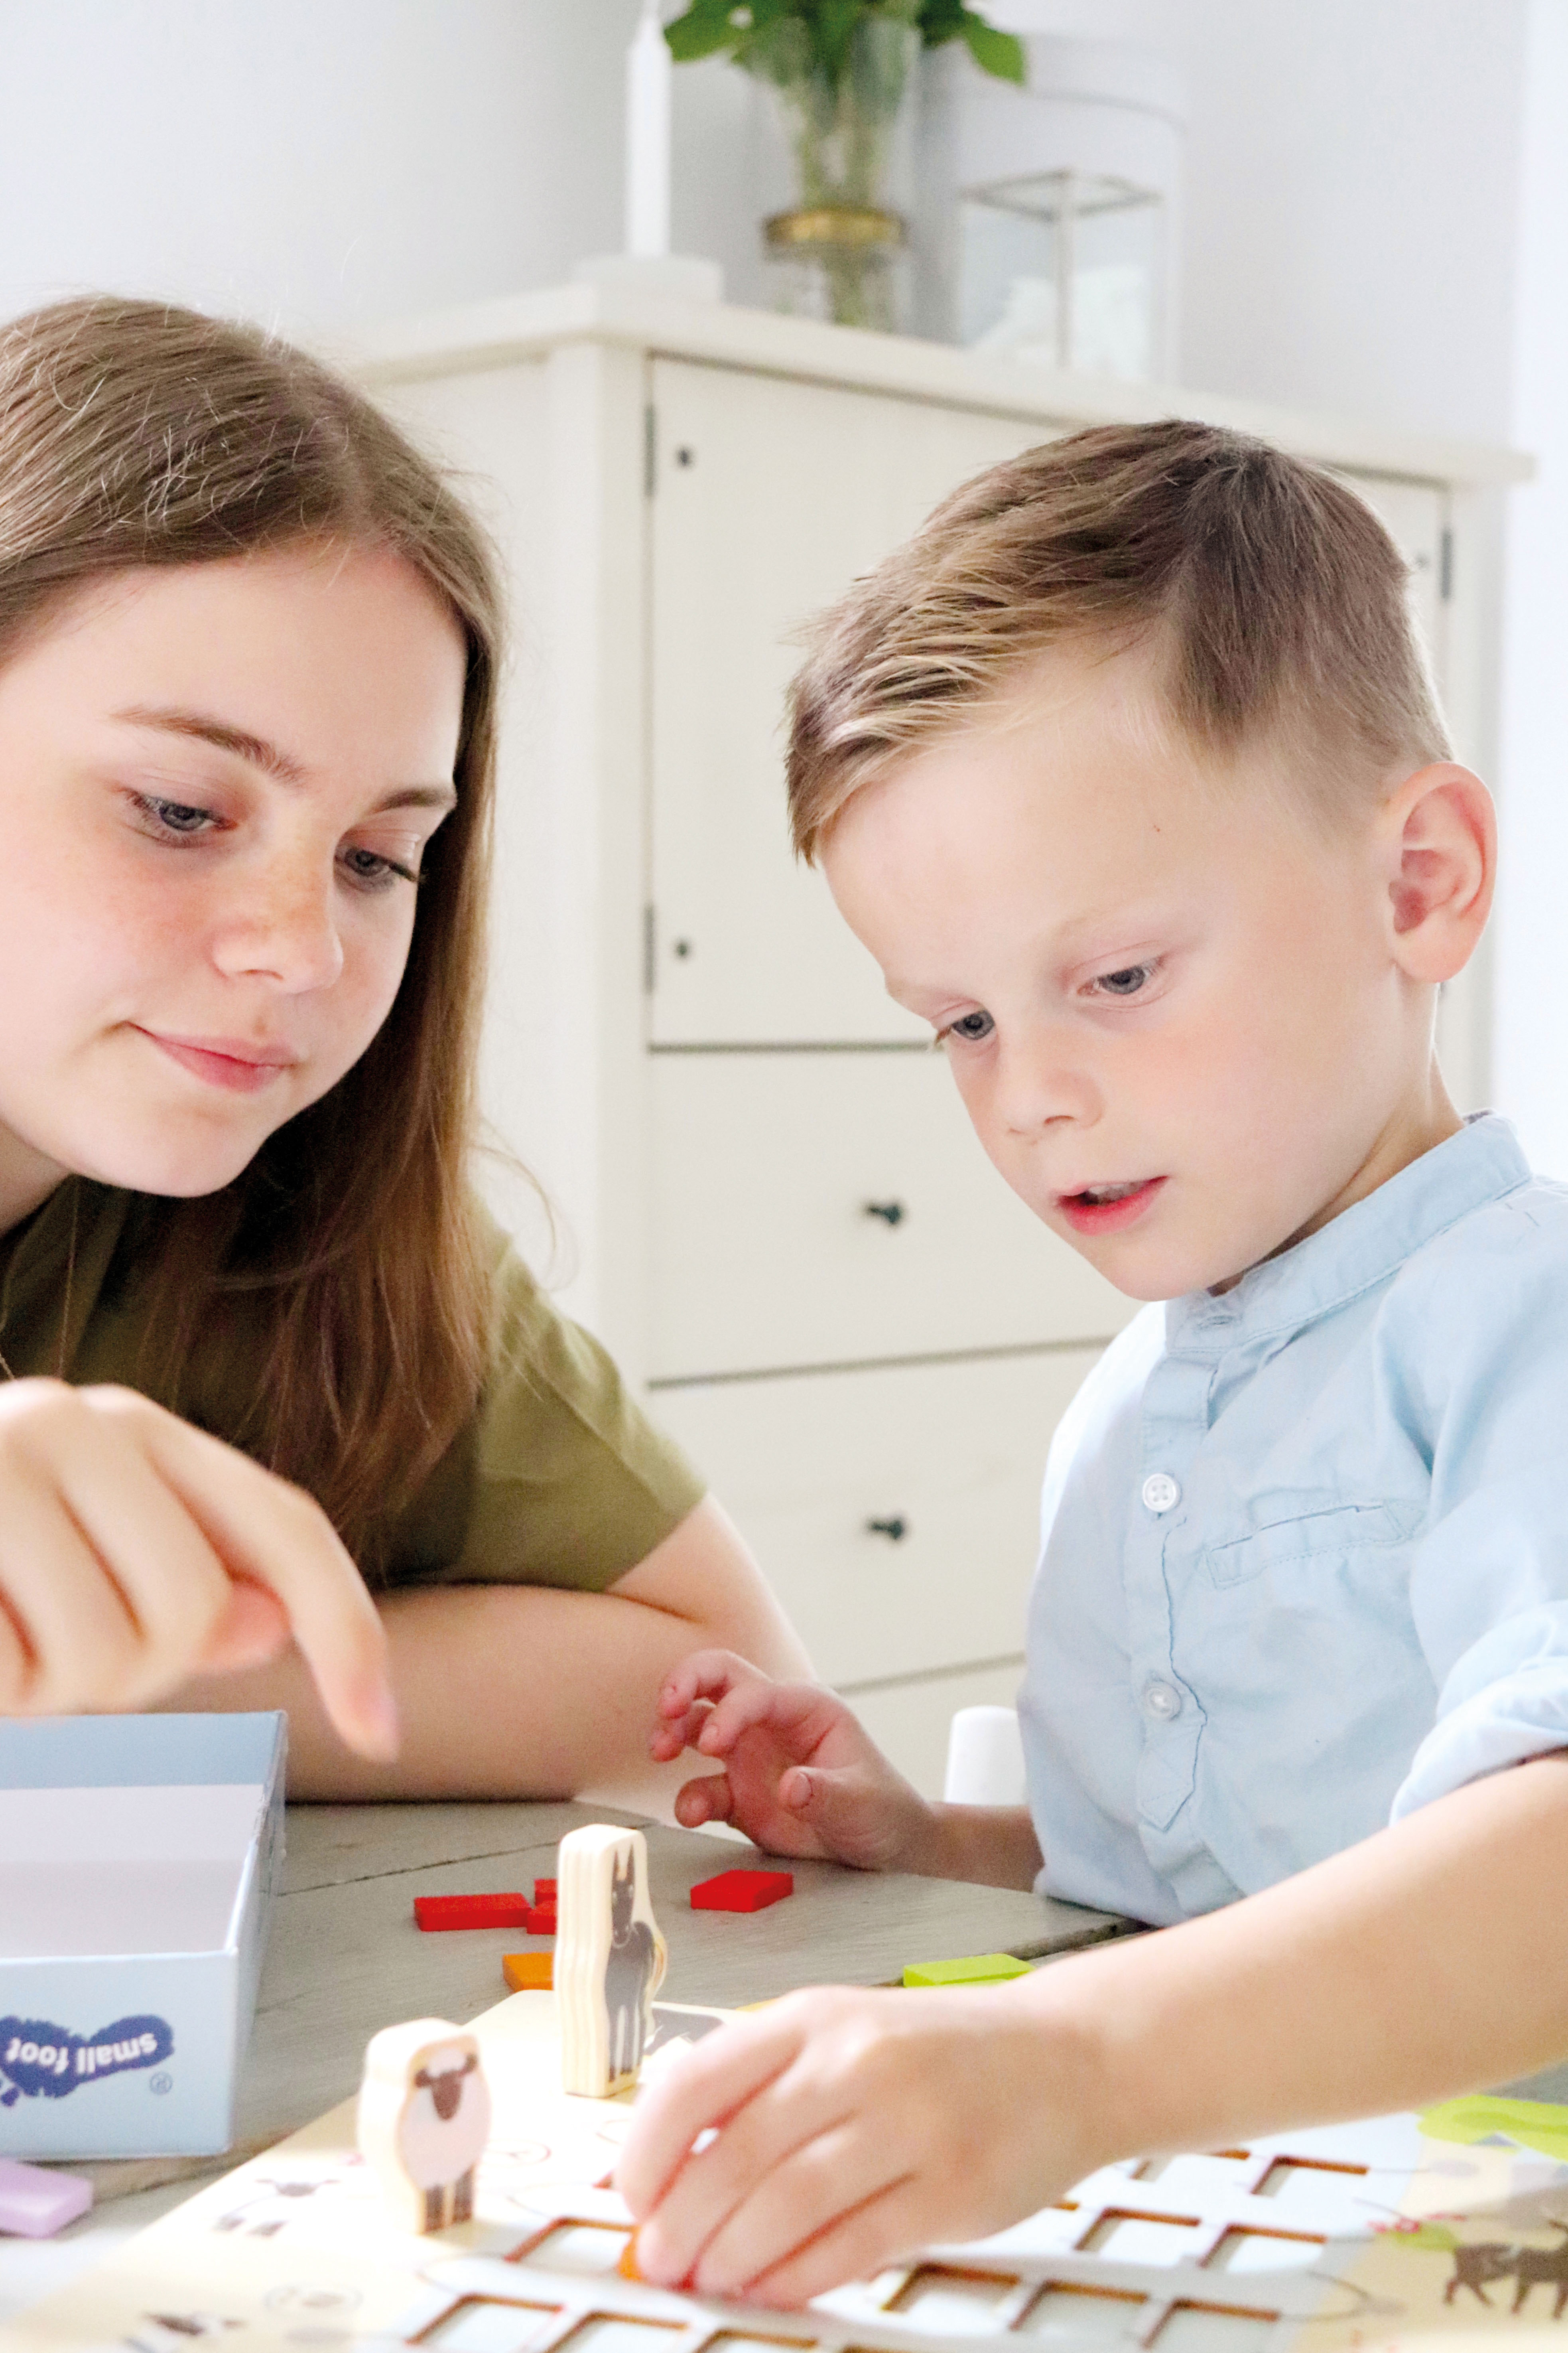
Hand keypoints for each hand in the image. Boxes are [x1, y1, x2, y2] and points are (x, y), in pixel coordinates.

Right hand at [0, 1378, 396, 1757]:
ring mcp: (1, 1465)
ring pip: (102, 1656)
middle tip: (52, 1643)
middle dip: (132, 1671)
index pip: (287, 1531)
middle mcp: (76, 1425)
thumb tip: (269, 1625)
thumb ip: (191, 1585)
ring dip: (47, 1686)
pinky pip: (11, 1677)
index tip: (380, 1733)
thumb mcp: (87, 1555)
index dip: (347, 1634)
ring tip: (5, 1632)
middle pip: (193, 1613)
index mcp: (135, 1429)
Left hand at [618, 1979, 1103, 2304]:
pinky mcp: (952, 2190)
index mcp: (814, 2016)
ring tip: (710, 2279)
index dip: (648, 2150)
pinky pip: (852, 2247)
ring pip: (787, 2207)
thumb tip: (672, 2166)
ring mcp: (909, 2125)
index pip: (698, 2082)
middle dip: (682, 2224)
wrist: (1065, 2055)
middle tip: (661, 2258)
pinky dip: (797, 2278)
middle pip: (735, 2158)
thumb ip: (764, 2083)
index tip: (632, 2196)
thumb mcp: (842, 2031)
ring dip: (732, 2259)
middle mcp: (857, 2062)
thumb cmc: (938, 2052)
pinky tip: (771, 2289)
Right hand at [650, 1649, 930, 1868]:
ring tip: (658, 1751)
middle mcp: (772, 1722)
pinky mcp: (738, 1793)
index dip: (730, 1711)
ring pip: (698, 1724)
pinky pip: (703, 1787)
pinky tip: (689, 1814)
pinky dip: (689, 1797)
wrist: (882, 1845)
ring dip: (673, 1731)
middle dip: (686, 1682)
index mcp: (806, 1708)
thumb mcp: (864, 1801)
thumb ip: (828, 1794)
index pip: (756, 1692)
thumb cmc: (881, 1807)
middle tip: (666, 1706)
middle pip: (719, 1679)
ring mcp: (751, 1755)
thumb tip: (791, 1788)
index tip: (712, 1743)